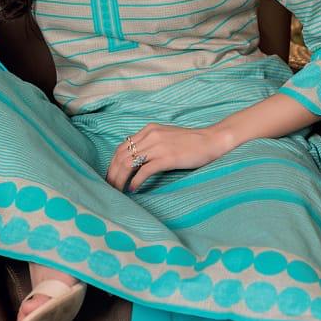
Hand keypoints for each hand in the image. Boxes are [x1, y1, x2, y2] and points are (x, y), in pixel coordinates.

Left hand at [105, 123, 226, 192]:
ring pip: (129, 163)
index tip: (111, 176)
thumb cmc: (190, 142)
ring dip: (120, 179)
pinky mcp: (167, 157)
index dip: (113, 163)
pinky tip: (133, 189)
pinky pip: (145, 170)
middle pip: (122, 156)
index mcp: (148, 130)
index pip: (122, 147)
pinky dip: (136, 181)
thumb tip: (135, 158)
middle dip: (113, 173)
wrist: (210, 140)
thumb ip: (150, 143)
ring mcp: (158, 146)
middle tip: (109, 188)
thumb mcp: (165, 136)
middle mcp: (150, 136)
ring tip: (118, 191)